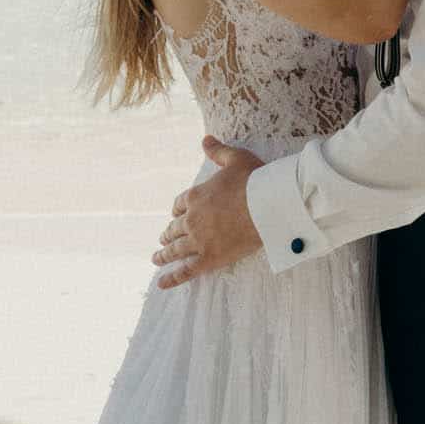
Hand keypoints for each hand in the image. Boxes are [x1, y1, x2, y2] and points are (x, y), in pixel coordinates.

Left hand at [152, 136, 264, 288]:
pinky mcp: (209, 258)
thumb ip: (218, 151)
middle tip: (164, 239)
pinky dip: (172, 278)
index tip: (176, 214)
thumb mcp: (235, 159)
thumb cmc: (255, 179)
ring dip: (164, 254)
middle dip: (168, 233)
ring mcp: (199, 240)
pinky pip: (186, 270)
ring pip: (175, 249)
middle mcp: (192, 218)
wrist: (268, 204)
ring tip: (156, 259)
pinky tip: (161, 283)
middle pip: (174, 228)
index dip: (177, 210)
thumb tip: (205, 139)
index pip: (180, 204)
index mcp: (196, 196)